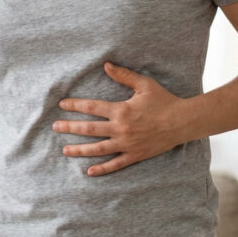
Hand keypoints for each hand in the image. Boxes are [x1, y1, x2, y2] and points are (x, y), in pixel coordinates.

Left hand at [53, 61, 188, 175]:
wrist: (182, 122)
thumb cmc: (164, 101)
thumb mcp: (144, 84)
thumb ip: (124, 75)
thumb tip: (106, 65)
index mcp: (121, 110)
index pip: (92, 107)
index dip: (75, 106)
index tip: (62, 105)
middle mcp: (121, 128)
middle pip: (89, 129)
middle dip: (70, 127)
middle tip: (55, 127)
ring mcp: (127, 144)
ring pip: (98, 148)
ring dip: (80, 149)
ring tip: (65, 150)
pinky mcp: (135, 155)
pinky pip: (115, 164)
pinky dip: (102, 168)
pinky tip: (89, 171)